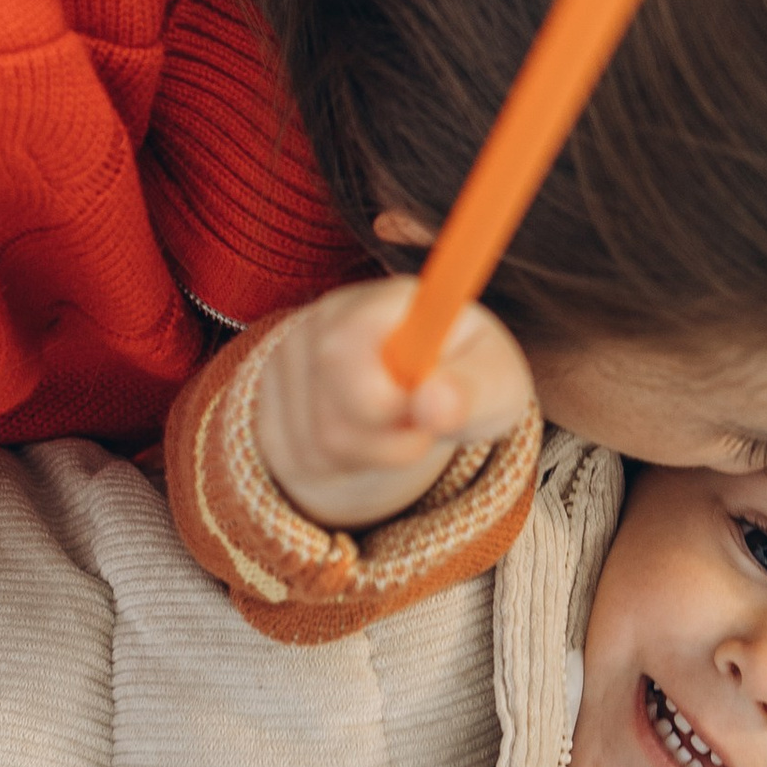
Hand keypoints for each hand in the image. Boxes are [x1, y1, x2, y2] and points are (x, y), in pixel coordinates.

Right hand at [252, 275, 535, 534]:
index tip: (427, 404)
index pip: (353, 332)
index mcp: (390, 300)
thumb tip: (436, 403)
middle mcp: (329, 317)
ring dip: (377, 455)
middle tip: (423, 428)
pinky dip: (350, 466)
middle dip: (387, 433)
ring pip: (323, 438)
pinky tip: (370, 441)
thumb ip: (477, 388)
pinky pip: (304, 458)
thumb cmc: (466, 378)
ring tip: (404, 430)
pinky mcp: (271, 404)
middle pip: (331, 389)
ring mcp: (291, 359)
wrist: (419, 394)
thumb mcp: (496, 382)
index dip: (382, 384)